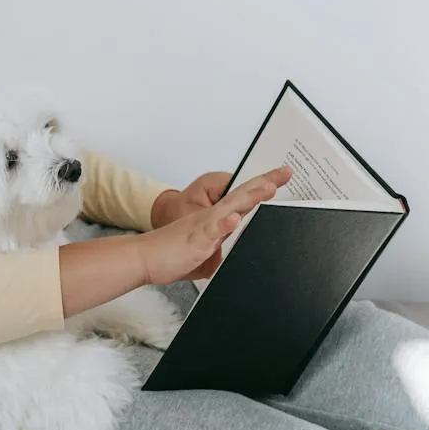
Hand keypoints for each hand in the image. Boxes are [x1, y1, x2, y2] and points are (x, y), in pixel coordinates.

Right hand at [146, 165, 292, 280]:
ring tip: (269, 187)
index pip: (244, 200)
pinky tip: (235, 219)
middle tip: (285, 172)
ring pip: (230, 208)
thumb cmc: (170, 254)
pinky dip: (224, 224)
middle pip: (242, 196)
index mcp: (216, 220)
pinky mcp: (195, 239)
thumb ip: (221, 253)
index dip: (262, 188)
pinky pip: (210, 230)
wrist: (143, 257)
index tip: (281, 177)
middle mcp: (212, 218)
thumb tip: (232, 258)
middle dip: (265, 183)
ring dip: (251, 197)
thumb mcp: (205, 254)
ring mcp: (204, 226)